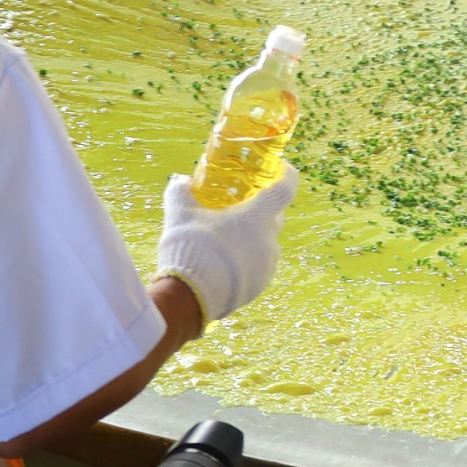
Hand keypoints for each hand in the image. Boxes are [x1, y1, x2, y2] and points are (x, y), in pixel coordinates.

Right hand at [155, 164, 298, 322]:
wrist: (189, 298)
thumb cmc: (190, 248)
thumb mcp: (180, 214)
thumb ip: (181, 192)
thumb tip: (180, 180)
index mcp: (258, 218)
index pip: (286, 188)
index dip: (285, 174)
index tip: (279, 168)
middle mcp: (270, 241)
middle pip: (274, 216)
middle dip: (262, 207)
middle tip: (242, 202)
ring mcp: (267, 266)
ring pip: (265, 242)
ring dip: (252, 236)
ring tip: (228, 235)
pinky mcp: (259, 286)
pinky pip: (258, 265)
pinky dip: (247, 259)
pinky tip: (225, 261)